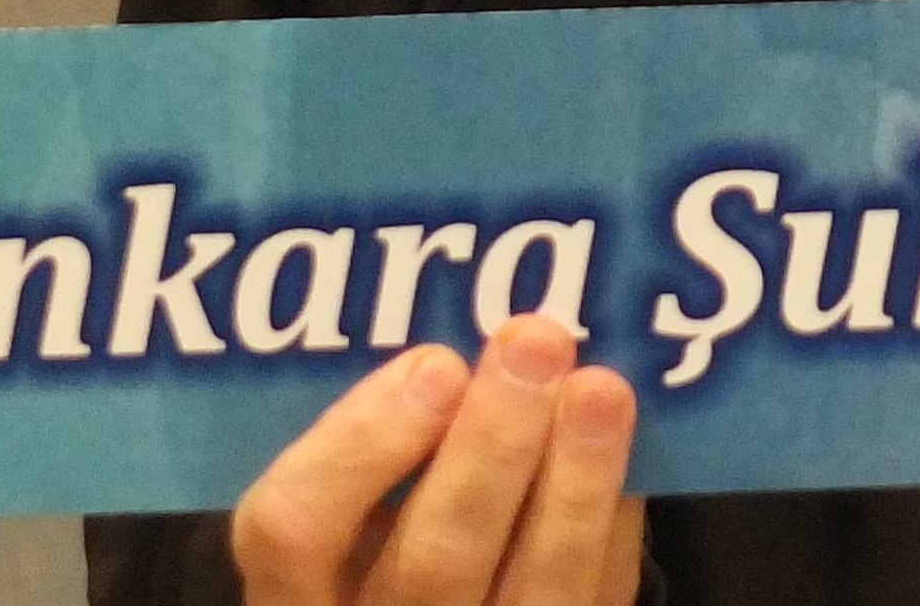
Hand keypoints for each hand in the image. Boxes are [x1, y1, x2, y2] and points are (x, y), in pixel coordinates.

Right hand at [230, 317, 644, 605]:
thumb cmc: (374, 551)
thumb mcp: (341, 513)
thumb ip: (366, 451)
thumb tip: (451, 348)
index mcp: (297, 597)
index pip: (294, 530)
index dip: (359, 447)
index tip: (434, 364)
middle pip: (432, 561)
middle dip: (492, 444)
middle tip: (535, 339)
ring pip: (534, 589)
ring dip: (575, 480)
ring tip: (600, 387)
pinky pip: (594, 597)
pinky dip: (613, 521)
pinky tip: (625, 451)